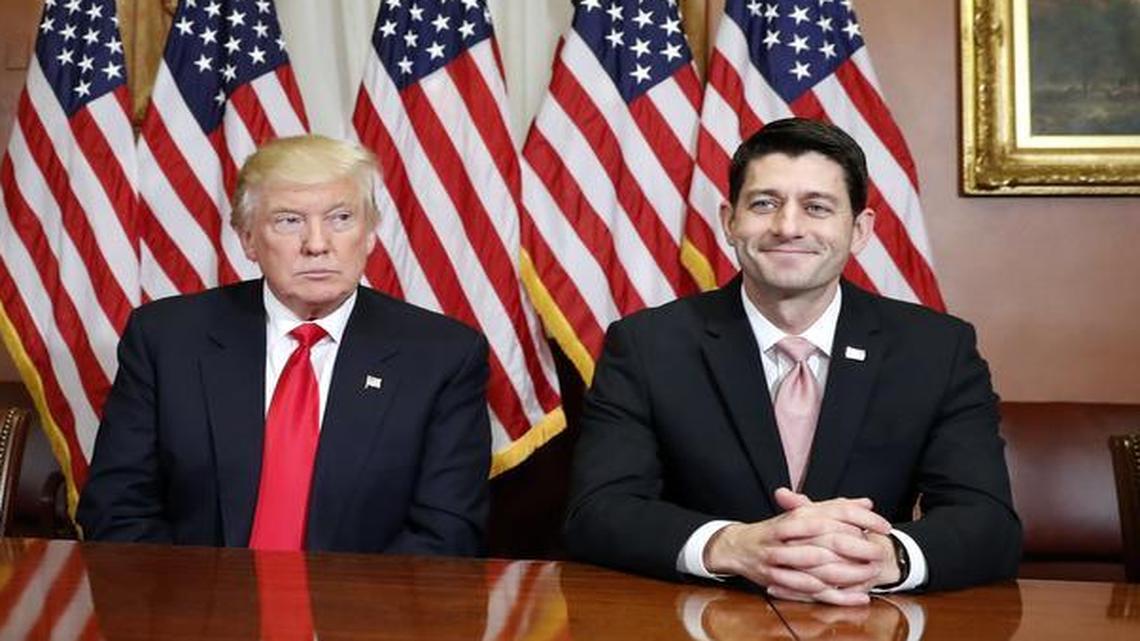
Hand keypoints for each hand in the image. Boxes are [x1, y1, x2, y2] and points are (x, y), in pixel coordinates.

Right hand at [703, 488, 892, 605]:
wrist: (736, 546)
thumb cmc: (775, 531)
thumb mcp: (802, 513)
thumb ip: (834, 507)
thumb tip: (867, 502)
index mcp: (795, 514)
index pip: (832, 512)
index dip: (861, 518)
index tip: (883, 525)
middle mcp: (786, 533)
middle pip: (828, 538)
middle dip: (858, 547)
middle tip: (880, 551)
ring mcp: (779, 557)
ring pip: (819, 566)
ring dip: (849, 572)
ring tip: (872, 573)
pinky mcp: (776, 579)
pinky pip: (810, 589)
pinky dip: (836, 595)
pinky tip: (858, 597)